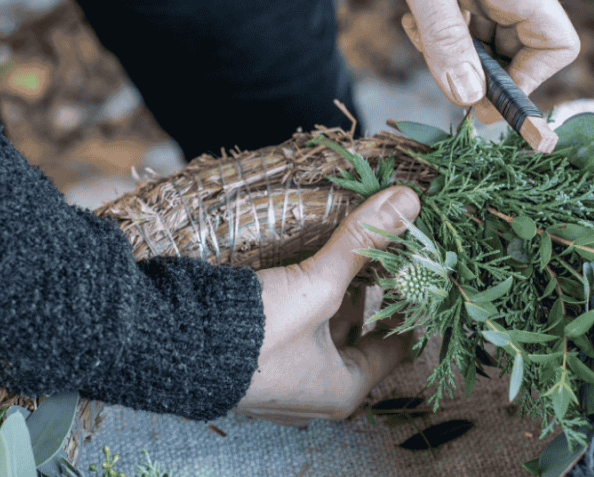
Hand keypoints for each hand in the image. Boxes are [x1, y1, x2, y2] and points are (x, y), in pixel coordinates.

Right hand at [232, 186, 420, 427]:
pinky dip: (304, 299)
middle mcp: (314, 391)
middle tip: (383, 252)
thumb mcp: (318, 284)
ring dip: (333, 293)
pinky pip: (295, 327)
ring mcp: (282, 377)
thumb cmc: (257, 332)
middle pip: (357, 335)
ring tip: (345, 251)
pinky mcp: (255, 359)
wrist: (173, 346)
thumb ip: (362, 241)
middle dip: (367, 293)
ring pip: (323, 329)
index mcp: (342, 390)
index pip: (394, 349)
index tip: (419, 277)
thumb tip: (407, 201)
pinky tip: (304, 267)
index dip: (409, 309)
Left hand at [351, 0, 579, 124]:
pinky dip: (435, 40)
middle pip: (516, 57)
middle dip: (480, 76)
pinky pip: (458, 33)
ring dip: (450, 57)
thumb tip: (468, 98)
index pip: (555, 45)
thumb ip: (445, 34)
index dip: (530, 79)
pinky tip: (410, 21)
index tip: (487, 94)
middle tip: (442, 74)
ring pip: (482, 49)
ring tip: (418, 32)